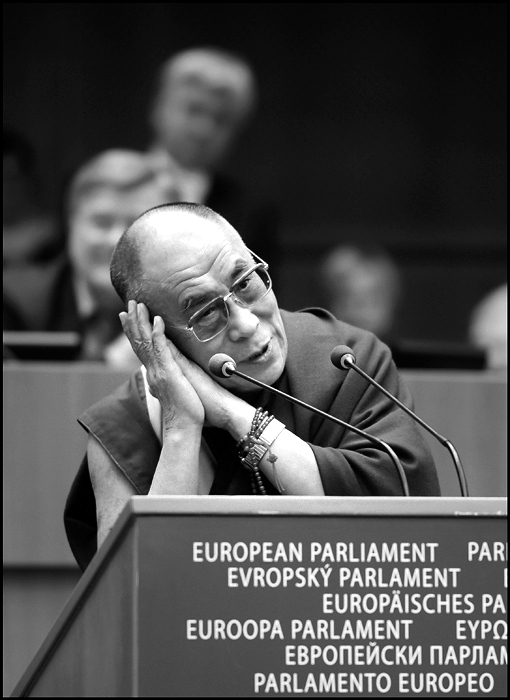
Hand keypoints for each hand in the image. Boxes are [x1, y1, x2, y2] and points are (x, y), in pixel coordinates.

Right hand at [119, 301, 203, 428]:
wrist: (185, 427)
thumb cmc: (184, 410)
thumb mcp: (172, 391)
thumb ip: (164, 381)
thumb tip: (157, 379)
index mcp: (154, 373)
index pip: (140, 348)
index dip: (133, 331)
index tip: (127, 316)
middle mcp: (153, 370)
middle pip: (139, 341)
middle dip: (133, 321)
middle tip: (128, 303)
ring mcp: (159, 371)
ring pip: (146, 342)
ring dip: (142, 321)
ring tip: (138, 305)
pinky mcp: (168, 373)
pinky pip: (161, 349)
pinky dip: (158, 333)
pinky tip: (157, 320)